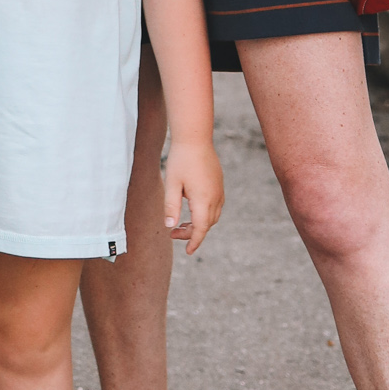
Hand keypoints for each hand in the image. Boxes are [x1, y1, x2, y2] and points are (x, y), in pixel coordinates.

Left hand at [163, 138, 223, 257]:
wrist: (195, 138)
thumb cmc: (181, 160)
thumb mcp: (172, 184)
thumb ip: (171, 206)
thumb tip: (169, 226)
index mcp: (203, 200)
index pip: (200, 229)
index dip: (194, 242)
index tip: (188, 252)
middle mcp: (215, 197)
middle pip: (206, 224)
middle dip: (192, 232)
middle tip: (173, 232)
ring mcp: (219, 190)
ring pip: (212, 216)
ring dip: (199, 223)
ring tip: (181, 223)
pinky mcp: (219, 184)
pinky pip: (215, 206)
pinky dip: (205, 214)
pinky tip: (192, 208)